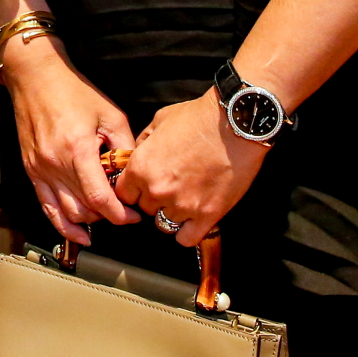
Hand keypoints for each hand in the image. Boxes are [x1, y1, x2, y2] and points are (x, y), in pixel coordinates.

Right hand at [0, 35, 140, 243]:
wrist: (35, 77)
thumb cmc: (72, 90)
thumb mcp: (110, 113)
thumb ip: (125, 146)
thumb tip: (135, 173)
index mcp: (78, 150)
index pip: (101, 198)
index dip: (121, 214)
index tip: (135, 215)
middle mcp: (56, 165)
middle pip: (86, 209)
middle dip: (109, 216)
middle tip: (124, 211)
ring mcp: (40, 170)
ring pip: (67, 213)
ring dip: (89, 221)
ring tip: (104, 217)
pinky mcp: (31, 171)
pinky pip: (46, 207)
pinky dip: (63, 225)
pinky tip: (79, 234)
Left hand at [117, 91, 269, 247]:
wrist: (234, 123)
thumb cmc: (198, 117)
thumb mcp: (159, 120)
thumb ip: (144, 142)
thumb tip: (138, 155)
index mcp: (141, 167)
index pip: (123, 195)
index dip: (133, 191)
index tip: (142, 187)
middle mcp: (157, 189)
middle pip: (145, 209)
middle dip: (154, 200)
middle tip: (171, 186)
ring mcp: (182, 205)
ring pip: (164, 224)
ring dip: (172, 213)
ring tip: (185, 198)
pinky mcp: (207, 215)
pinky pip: (186, 239)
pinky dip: (187, 232)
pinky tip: (193, 219)